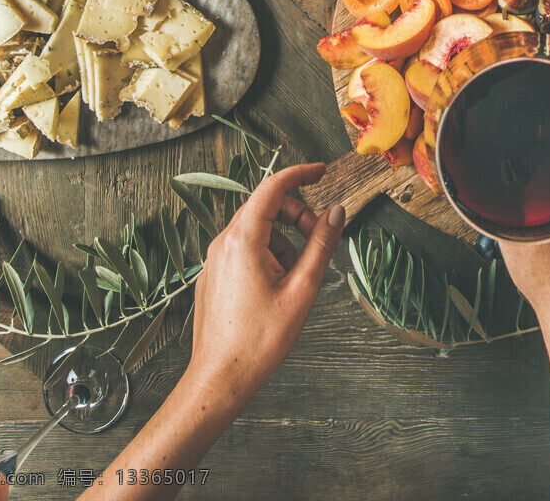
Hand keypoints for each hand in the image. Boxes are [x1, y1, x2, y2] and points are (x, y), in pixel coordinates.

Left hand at [183, 163, 343, 405]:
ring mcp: (215, 259)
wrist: (220, 378)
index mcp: (243, 239)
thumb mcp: (302, 290)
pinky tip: (280, 285)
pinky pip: (244, 249)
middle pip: (266, 207)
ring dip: (284, 240)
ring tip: (298, 275)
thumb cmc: (259, 340)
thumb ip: (321, 245)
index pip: (273, 187)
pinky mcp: (213, 276)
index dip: (300, 174)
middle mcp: (223, 242)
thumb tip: (336, 213)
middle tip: (319, 240)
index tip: (321, 171)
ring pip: (257, 230)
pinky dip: (268, 254)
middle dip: (297, 216)